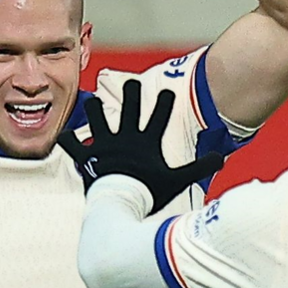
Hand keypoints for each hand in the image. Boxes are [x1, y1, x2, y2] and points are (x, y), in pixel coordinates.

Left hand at [58, 80, 223, 214]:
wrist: (120, 204)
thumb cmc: (149, 193)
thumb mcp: (177, 180)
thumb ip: (198, 168)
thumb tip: (222, 159)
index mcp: (146, 141)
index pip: (160, 116)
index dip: (165, 102)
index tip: (168, 92)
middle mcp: (124, 137)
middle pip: (130, 107)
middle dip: (132, 92)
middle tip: (132, 84)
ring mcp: (104, 144)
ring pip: (97, 116)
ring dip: (95, 108)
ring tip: (93, 100)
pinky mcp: (86, 156)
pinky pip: (72, 143)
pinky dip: (68, 139)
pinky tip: (65, 134)